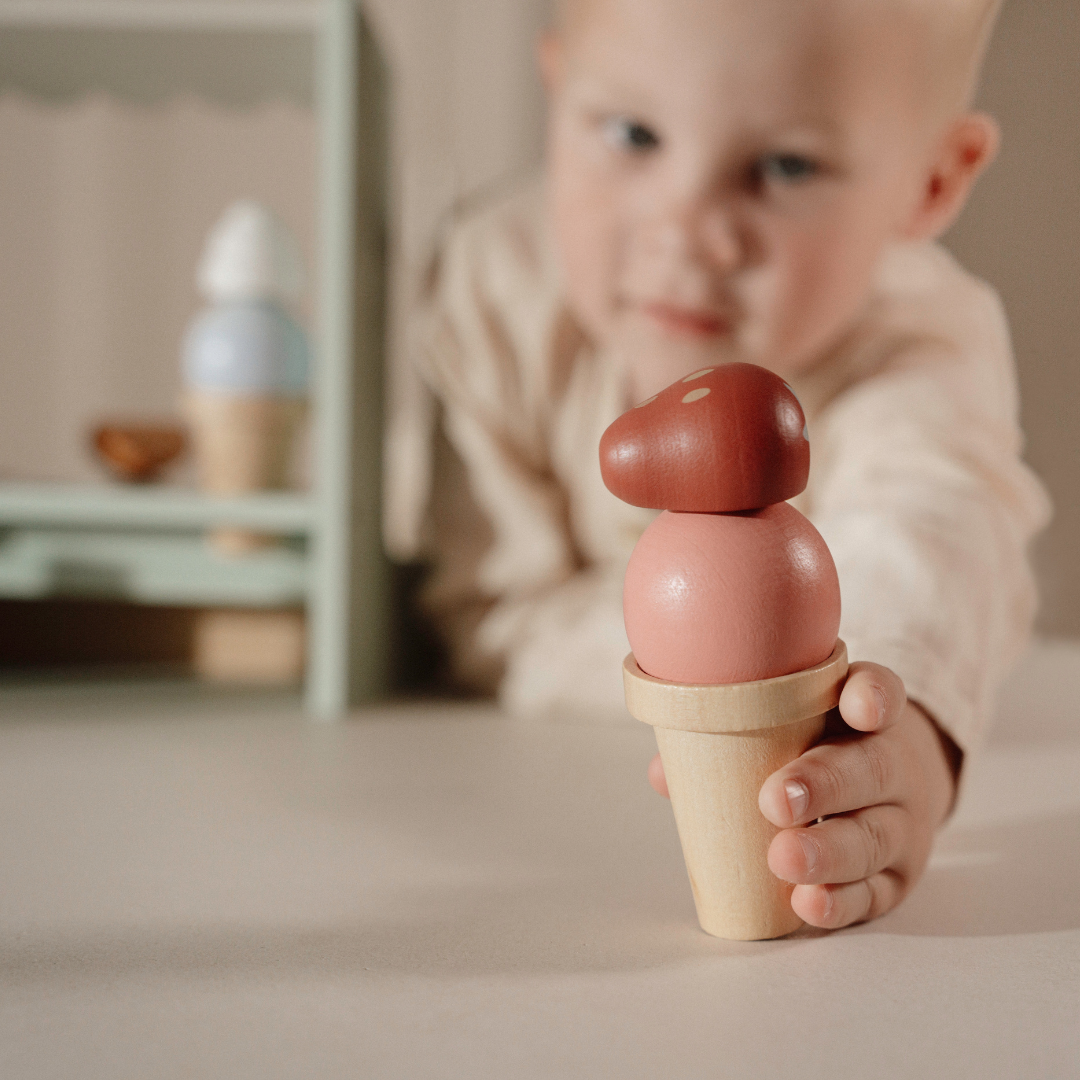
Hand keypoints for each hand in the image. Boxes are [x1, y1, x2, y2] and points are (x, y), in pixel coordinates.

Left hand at [646, 662, 961, 929]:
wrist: (891, 788)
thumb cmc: (816, 746)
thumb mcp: (785, 724)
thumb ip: (728, 735)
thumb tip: (665, 774)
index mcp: (862, 712)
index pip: (879, 691)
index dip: (870, 696)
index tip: (857, 706)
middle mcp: (891, 763)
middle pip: (871, 770)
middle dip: (824, 785)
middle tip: (775, 801)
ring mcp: (899, 822)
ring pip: (872, 837)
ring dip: (828, 853)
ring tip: (783, 859)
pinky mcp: (895, 877)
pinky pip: (874, 892)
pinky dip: (841, 901)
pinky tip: (809, 904)